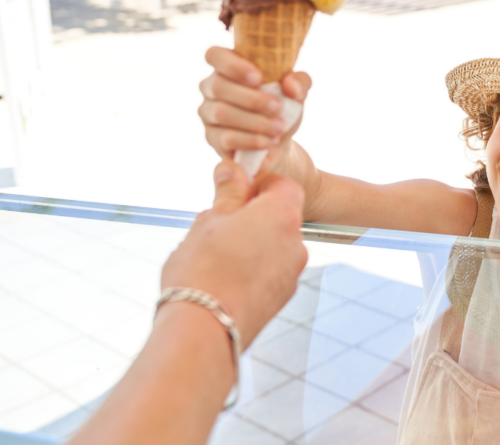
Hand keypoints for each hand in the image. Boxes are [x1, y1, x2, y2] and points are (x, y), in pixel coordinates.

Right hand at [160, 160, 307, 348]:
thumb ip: (228, 193)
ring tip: (215, 255)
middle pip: (278, 216)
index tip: (235, 191)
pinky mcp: (282, 296)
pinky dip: (253, 267)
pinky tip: (224, 276)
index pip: (283, 184)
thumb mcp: (209, 221)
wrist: (204, 329)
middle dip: (251, 215)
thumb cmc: (203, 272)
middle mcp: (295, 242)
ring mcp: (292, 272)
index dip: (258, 184)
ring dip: (251, 242)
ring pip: (273, 244)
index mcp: (282, 215)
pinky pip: (270, 269)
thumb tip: (232, 171)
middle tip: (217, 224)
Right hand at [198, 47, 311, 173]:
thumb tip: (291, 86)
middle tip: (278, 108)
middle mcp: (211, 86)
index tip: (258, 78)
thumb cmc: (281, 109)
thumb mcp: (296, 94)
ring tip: (279, 127)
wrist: (278, 142)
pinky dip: (250, 140)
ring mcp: (208, 113)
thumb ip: (300, 83)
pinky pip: (225, 138)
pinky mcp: (211, 138)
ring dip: (254, 121)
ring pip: (221, 113)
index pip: (215, 55)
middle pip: (219, 86)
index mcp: (228, 67)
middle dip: (252, 98)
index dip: (232, 65)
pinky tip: (269, 141)